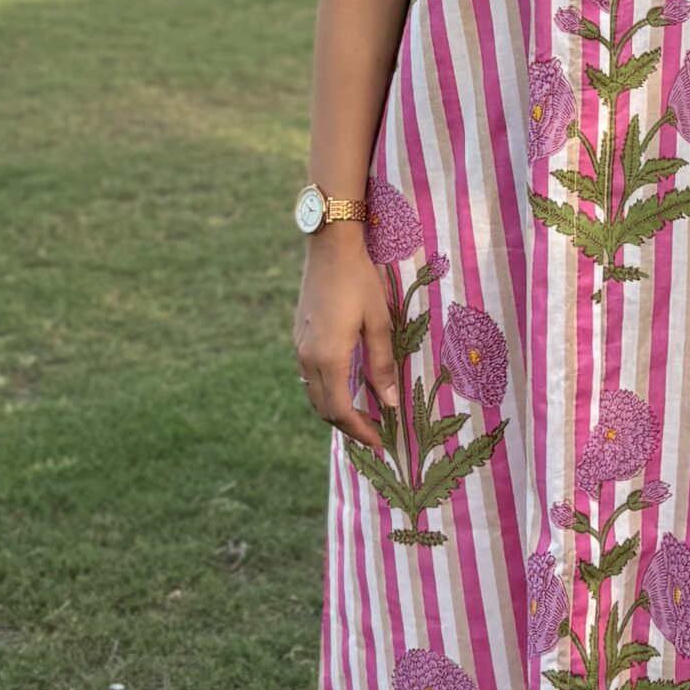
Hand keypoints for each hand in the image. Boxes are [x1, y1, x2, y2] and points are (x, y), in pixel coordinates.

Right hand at [293, 234, 398, 448]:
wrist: (329, 247)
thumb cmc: (360, 281)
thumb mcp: (379, 323)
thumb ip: (382, 365)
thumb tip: (390, 403)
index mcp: (328, 357)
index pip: (340, 410)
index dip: (360, 431)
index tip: (380, 443)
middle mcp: (307, 357)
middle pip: (323, 408)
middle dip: (348, 426)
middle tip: (374, 435)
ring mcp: (299, 346)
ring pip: (314, 394)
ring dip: (336, 410)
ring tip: (362, 415)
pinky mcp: (299, 336)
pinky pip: (309, 377)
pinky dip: (327, 392)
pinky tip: (346, 387)